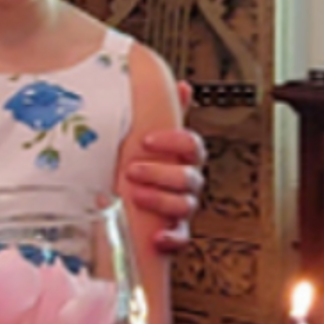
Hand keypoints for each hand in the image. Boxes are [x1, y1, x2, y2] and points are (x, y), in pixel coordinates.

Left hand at [126, 81, 205, 252]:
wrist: (131, 207)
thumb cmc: (144, 167)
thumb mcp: (153, 140)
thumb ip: (168, 114)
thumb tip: (182, 85)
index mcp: (185, 159)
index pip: (192, 146)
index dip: (174, 141)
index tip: (147, 140)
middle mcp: (188, 184)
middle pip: (190, 177)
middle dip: (162, 173)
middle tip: (132, 170)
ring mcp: (183, 209)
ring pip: (185, 205)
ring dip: (161, 200)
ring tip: (135, 196)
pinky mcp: (174, 233)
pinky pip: (182, 238)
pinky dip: (171, 239)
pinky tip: (157, 237)